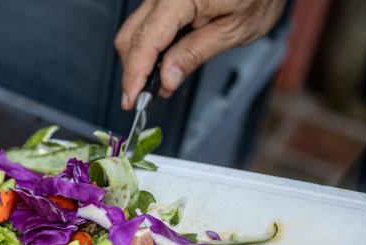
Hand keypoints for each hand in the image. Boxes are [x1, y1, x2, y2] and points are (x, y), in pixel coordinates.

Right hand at [115, 0, 285, 109]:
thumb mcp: (234, 30)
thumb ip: (195, 53)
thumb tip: (167, 78)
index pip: (145, 41)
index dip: (135, 75)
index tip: (132, 100)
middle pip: (131, 37)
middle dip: (134, 70)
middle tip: (145, 97)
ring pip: (133, 31)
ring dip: (141, 60)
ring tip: (161, 81)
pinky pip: (146, 24)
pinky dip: (150, 46)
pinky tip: (165, 61)